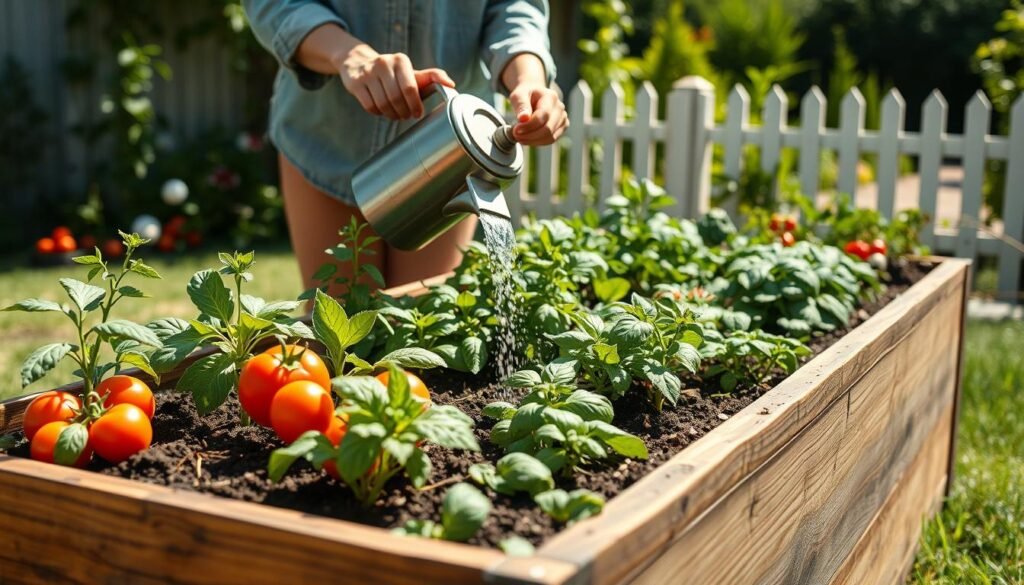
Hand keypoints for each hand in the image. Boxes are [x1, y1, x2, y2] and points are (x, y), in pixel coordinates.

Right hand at [337, 45, 453, 119]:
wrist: (359, 62)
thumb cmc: (393, 72)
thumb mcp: (412, 72)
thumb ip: (433, 77)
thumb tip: (452, 85)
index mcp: (401, 61)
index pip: (410, 89)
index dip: (415, 105)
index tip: (418, 114)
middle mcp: (383, 63)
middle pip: (396, 99)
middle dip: (403, 112)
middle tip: (406, 116)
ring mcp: (367, 73)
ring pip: (383, 104)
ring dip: (392, 115)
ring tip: (396, 115)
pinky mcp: (355, 83)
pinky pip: (370, 107)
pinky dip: (378, 113)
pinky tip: (382, 110)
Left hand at [508, 83, 568, 145]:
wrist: (533, 96)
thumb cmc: (525, 95)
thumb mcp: (518, 95)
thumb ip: (521, 105)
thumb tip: (523, 118)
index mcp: (550, 97)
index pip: (542, 116)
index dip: (529, 126)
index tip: (515, 130)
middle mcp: (560, 108)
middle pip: (548, 129)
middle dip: (530, 135)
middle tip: (515, 135)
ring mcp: (563, 118)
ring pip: (550, 137)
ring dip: (532, 141)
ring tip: (519, 137)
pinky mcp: (562, 127)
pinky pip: (550, 140)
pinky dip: (537, 142)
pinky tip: (527, 138)